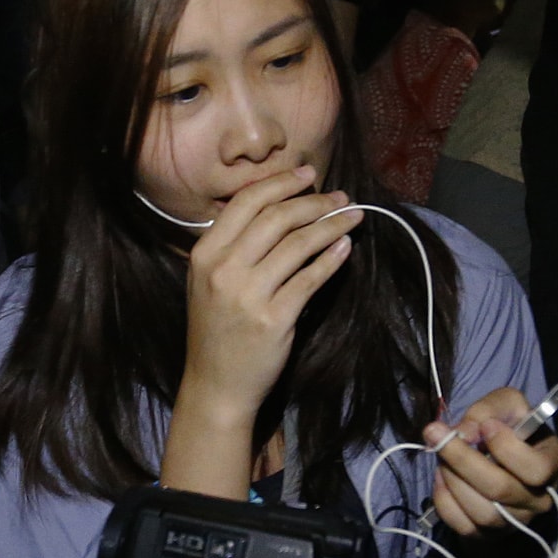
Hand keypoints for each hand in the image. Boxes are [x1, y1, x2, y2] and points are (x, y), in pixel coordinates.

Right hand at [177, 164, 361, 426]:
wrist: (216, 384)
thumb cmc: (217, 330)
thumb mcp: (209, 281)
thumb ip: (233, 245)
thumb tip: (278, 206)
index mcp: (204, 253)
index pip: (247, 202)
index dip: (282, 182)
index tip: (309, 173)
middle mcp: (223, 269)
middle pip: (277, 217)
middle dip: (314, 201)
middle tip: (340, 197)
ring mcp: (248, 294)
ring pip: (298, 244)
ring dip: (331, 225)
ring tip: (352, 218)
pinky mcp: (274, 318)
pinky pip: (310, 279)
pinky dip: (331, 259)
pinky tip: (345, 248)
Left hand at [422, 388, 557, 557]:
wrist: (504, 461)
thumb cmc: (511, 428)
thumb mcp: (508, 405)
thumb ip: (488, 410)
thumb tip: (464, 433)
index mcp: (554, 466)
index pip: (535, 469)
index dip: (505, 447)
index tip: (486, 425)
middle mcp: (539, 500)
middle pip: (500, 489)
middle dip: (462, 458)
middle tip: (435, 432)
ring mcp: (515, 522)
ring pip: (481, 511)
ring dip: (452, 478)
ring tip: (440, 454)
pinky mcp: (489, 535)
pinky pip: (463, 525)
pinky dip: (444, 499)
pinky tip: (442, 476)